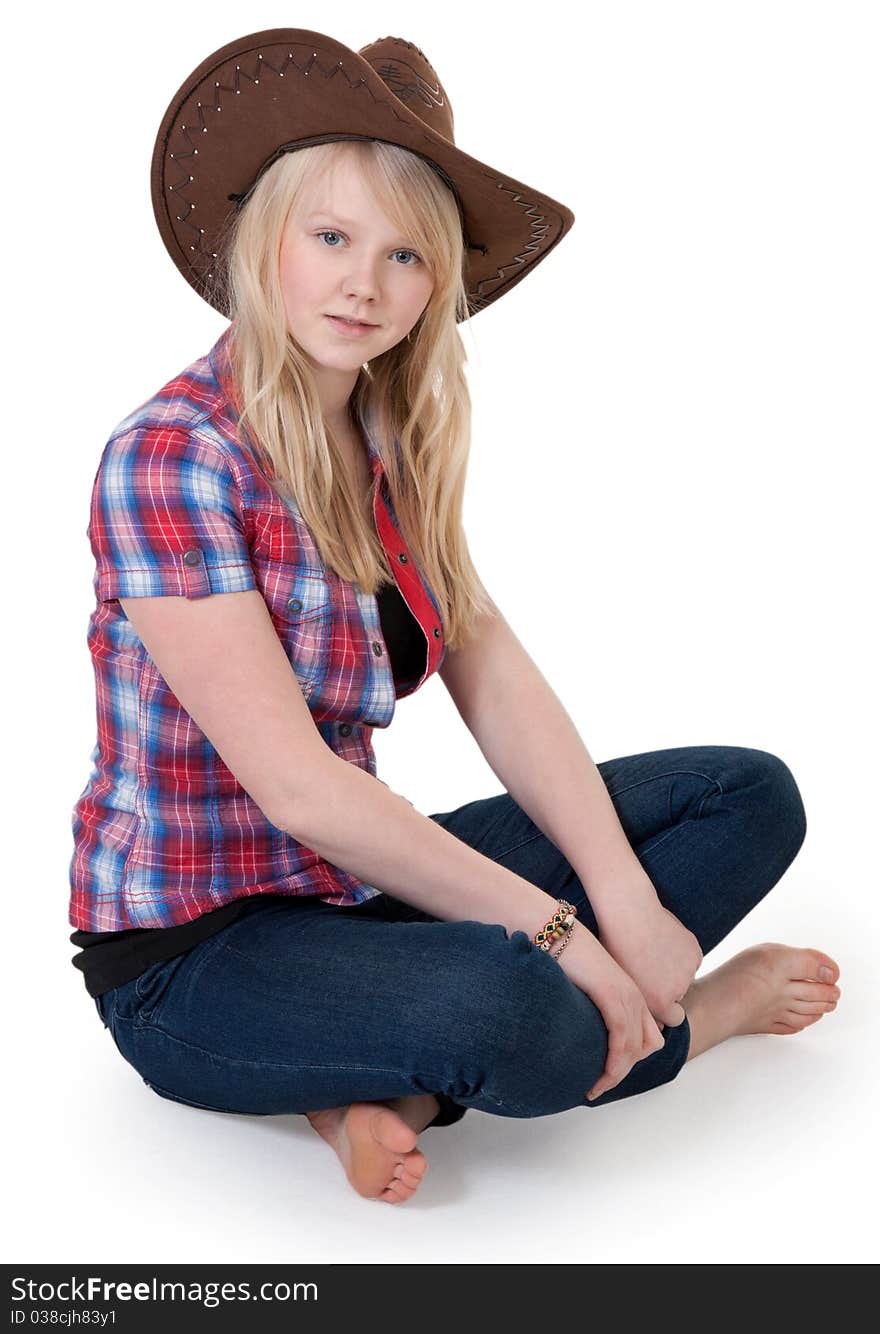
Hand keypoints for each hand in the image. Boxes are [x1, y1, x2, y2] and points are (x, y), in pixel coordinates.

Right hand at [554, 923, 665, 1100]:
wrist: (556, 932)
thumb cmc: (563, 958)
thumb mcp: (585, 986)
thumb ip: (592, 1006)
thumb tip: (581, 1027)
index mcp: (631, 994)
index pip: (648, 1037)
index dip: (630, 1059)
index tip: (605, 1073)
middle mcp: (635, 997)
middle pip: (646, 1047)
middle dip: (624, 1071)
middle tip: (598, 1086)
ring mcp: (627, 997)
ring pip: (633, 1050)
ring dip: (615, 1075)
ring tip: (593, 1089)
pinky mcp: (613, 997)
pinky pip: (621, 1039)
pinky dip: (613, 1063)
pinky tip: (599, 1075)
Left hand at [592, 875, 702, 1028]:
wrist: (629, 912)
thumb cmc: (616, 945)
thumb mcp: (620, 981)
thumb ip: (636, 1003)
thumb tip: (641, 1019)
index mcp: (657, 1003)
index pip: (669, 1020)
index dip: (659, 1009)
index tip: (649, 997)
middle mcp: (677, 991)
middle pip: (676, 1000)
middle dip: (667, 991)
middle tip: (649, 971)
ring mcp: (688, 971)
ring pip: (683, 978)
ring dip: (674, 972)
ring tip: (652, 953)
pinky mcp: (695, 952)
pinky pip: (690, 960)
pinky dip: (680, 955)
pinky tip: (662, 941)